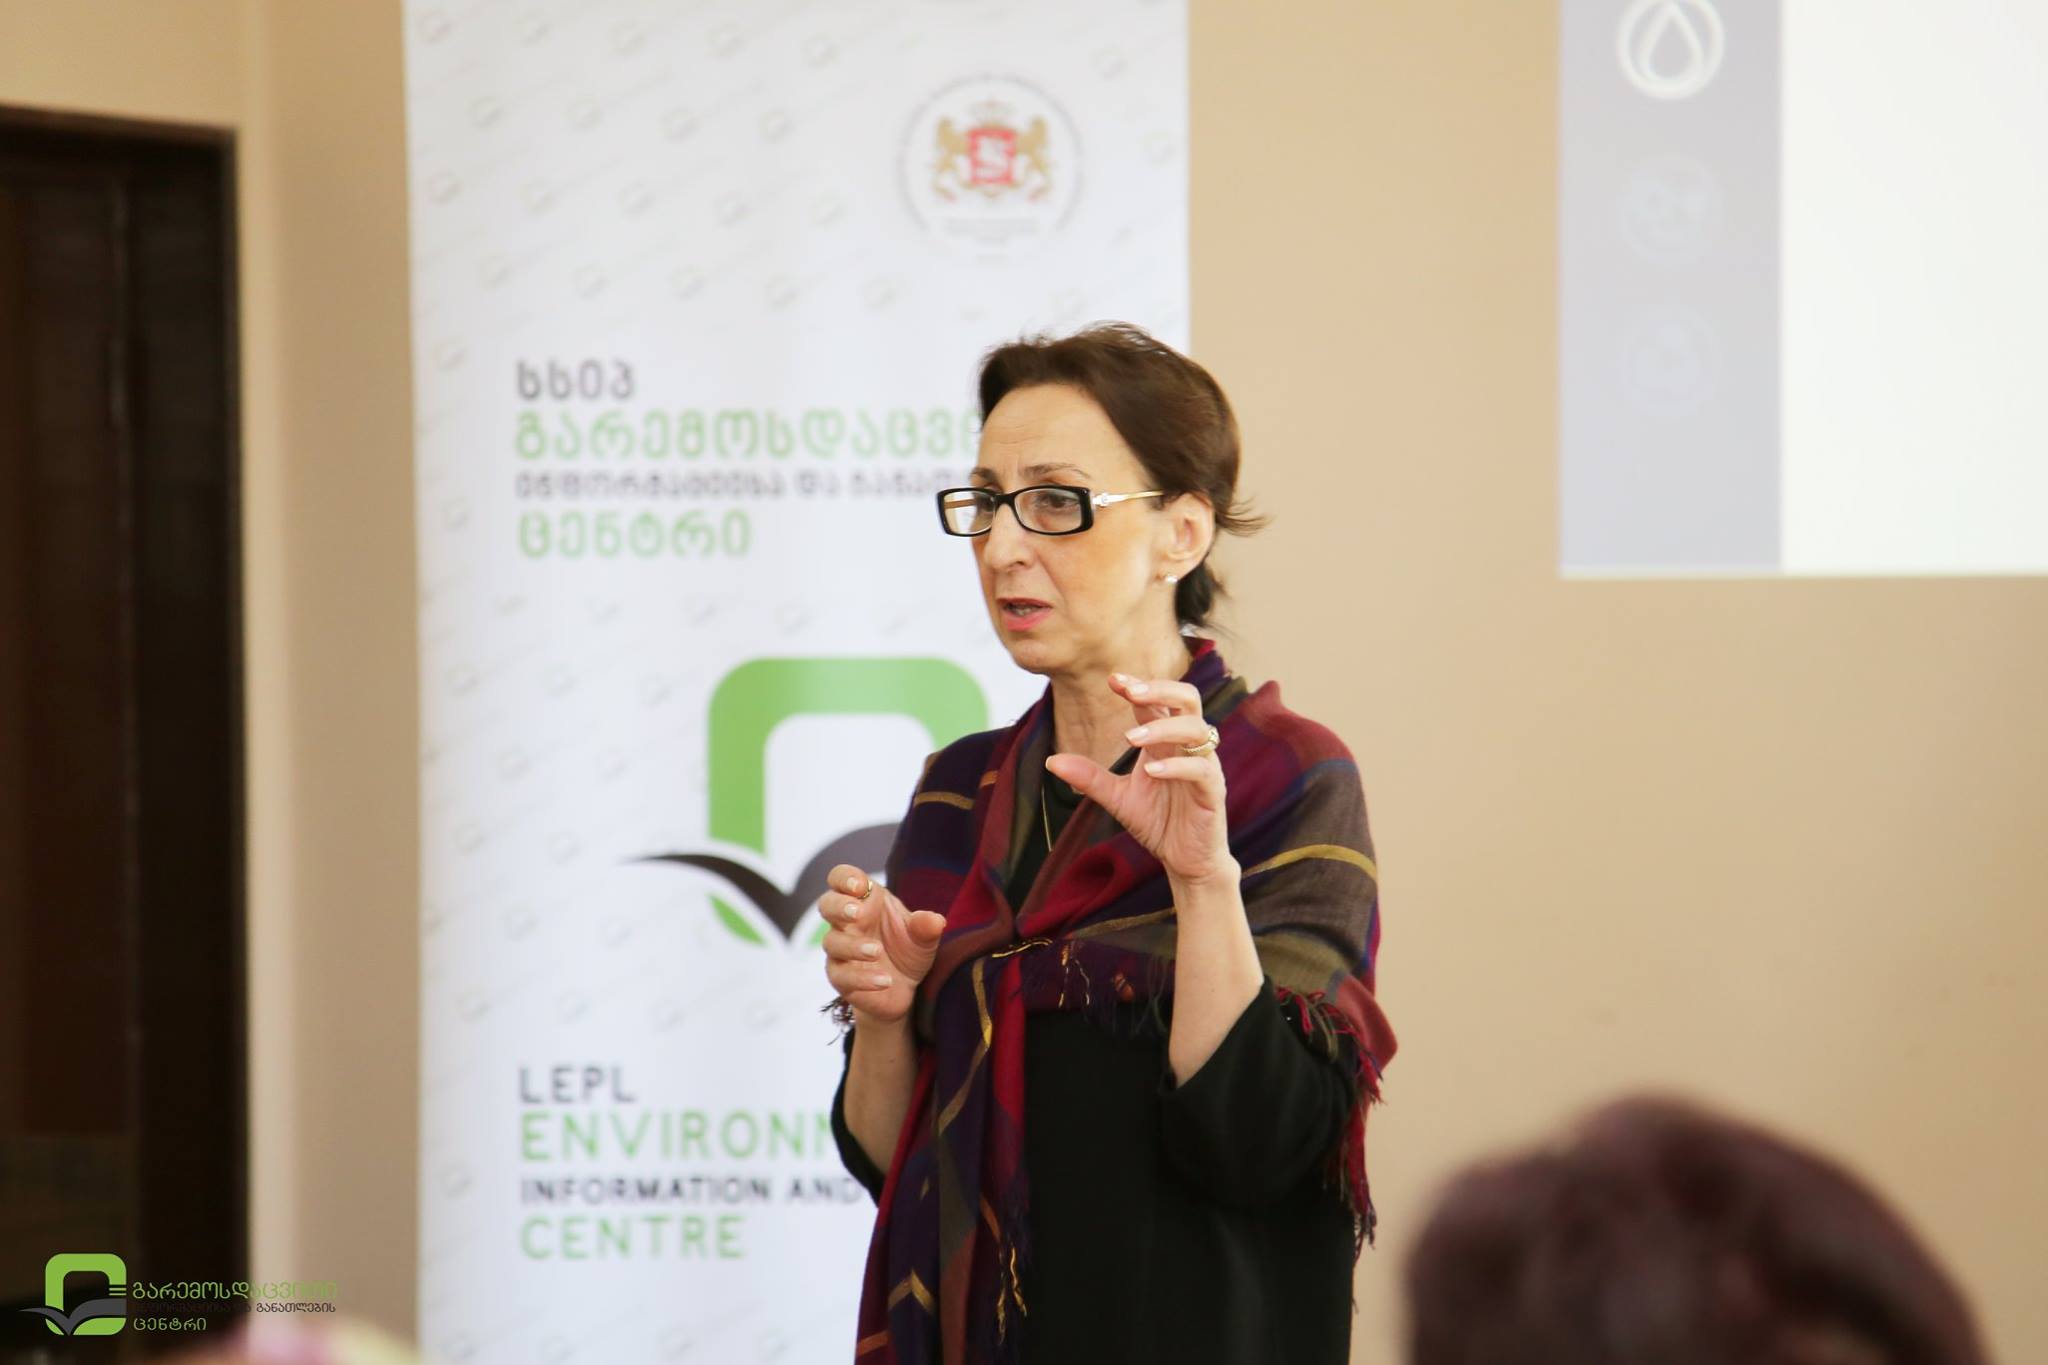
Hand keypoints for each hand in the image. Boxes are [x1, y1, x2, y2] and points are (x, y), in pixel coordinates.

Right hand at [818, 863, 947, 1025]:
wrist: (903, 987)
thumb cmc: (906, 949)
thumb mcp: (922, 937)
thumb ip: (926, 926)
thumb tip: (936, 921)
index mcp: (863, 900)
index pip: (841, 879)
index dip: (845, 877)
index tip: (860, 885)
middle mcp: (846, 922)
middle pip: (827, 904)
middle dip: (838, 906)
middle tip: (857, 913)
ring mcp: (840, 950)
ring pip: (832, 942)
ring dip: (854, 946)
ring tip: (876, 951)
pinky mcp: (840, 977)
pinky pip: (842, 976)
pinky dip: (863, 978)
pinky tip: (885, 980)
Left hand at [1044, 672, 1233, 885]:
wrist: (1186, 860)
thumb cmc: (1158, 822)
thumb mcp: (1118, 798)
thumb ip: (1090, 777)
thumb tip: (1050, 760)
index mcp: (1166, 742)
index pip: (1157, 702)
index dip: (1138, 686)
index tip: (1112, 680)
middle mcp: (1187, 747)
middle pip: (1187, 699)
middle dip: (1160, 689)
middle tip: (1130, 692)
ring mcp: (1204, 766)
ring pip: (1197, 728)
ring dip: (1162, 728)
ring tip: (1130, 738)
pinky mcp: (1213, 791)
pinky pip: (1201, 769)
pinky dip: (1176, 766)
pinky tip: (1150, 770)